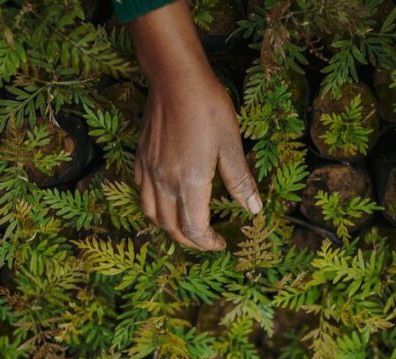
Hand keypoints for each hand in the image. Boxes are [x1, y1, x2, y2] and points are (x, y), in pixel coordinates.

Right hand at [127, 0, 260, 250]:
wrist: (175, 78)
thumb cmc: (208, 108)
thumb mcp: (232, 145)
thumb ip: (240, 181)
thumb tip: (254, 210)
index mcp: (190, 183)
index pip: (194, 229)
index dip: (208, 243)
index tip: (221, 244)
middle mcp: (165, 182)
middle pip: (171, 227)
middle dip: (190, 241)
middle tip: (207, 241)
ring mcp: (149, 171)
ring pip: (152, 214)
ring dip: (169, 228)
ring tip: (186, 227)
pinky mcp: (141, 158)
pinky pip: (142, 193)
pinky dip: (154, 207)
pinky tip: (167, 200)